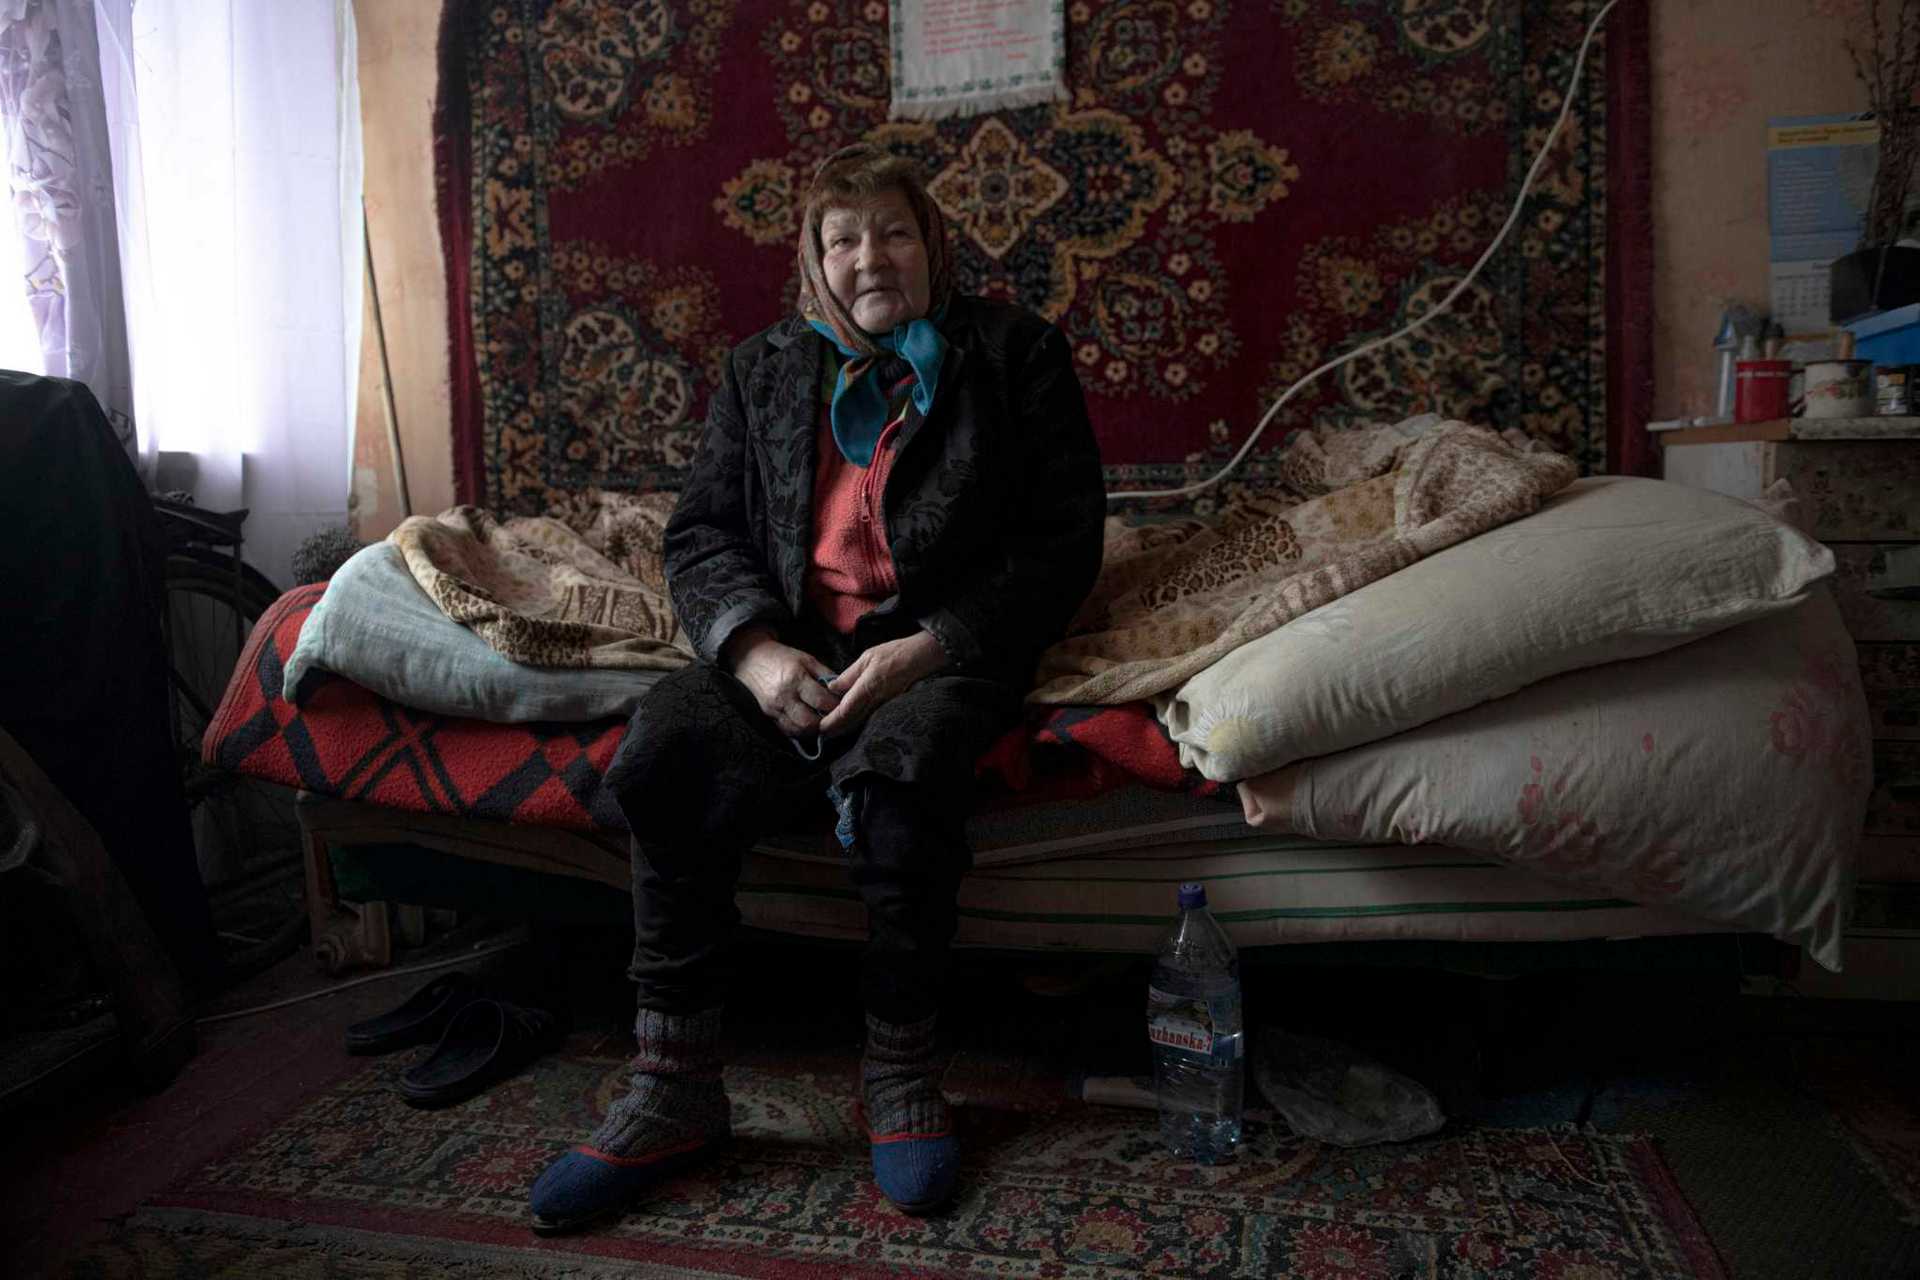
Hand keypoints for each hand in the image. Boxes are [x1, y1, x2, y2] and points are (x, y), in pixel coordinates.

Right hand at [724, 627, 839, 737]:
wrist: (750, 660)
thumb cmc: (782, 657)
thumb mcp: (806, 659)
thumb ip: (825, 675)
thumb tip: (843, 690)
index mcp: (796, 678)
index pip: (821, 701)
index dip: (836, 706)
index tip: (844, 704)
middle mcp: (784, 696)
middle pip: (810, 722)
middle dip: (826, 722)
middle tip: (835, 717)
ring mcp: (774, 709)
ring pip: (799, 730)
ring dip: (814, 730)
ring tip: (823, 721)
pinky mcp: (768, 716)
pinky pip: (788, 731)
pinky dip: (801, 731)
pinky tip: (809, 724)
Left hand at [817, 630, 948, 737]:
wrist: (921, 658)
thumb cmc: (895, 654)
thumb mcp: (867, 657)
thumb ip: (849, 675)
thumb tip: (832, 687)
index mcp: (866, 688)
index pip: (844, 712)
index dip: (831, 722)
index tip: (820, 728)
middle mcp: (874, 701)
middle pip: (851, 723)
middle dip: (835, 730)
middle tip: (820, 733)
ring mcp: (882, 706)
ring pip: (859, 723)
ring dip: (844, 728)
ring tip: (831, 730)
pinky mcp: (888, 707)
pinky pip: (869, 718)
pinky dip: (856, 722)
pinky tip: (849, 721)